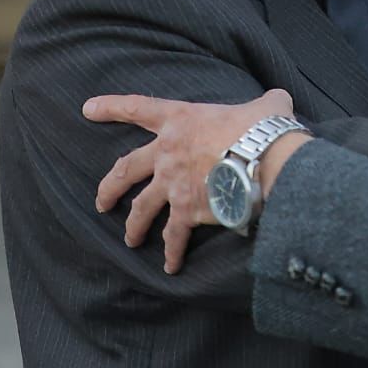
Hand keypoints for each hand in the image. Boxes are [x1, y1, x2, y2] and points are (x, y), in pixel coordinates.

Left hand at [86, 89, 305, 272]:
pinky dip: (171, 252)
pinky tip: (170, 266)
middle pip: (125, 170)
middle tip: (101, 202)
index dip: (112, 107)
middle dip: (110, 188)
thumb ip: (266, 103)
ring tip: (130, 240)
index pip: (139, 108)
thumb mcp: (265, 106)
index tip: (88, 109)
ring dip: (133, 226)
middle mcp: (168, 153)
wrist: (266, 157)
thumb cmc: (264, 128)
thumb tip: (278, 101)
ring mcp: (173, 184)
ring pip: (141, 208)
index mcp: (181, 121)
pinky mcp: (187, 211)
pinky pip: (173, 236)